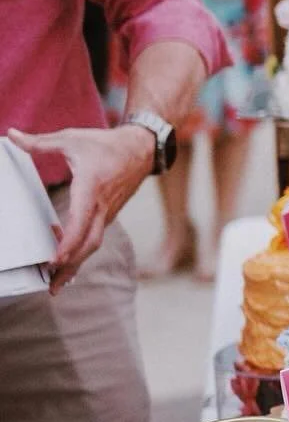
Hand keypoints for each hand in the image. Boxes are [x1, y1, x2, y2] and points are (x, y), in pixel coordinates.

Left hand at [8, 124, 154, 290]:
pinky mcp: (108, 215)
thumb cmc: (106, 144)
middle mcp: (101, 206)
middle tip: (52, 285)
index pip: (80, 222)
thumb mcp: (71, 139)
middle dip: (71, 267)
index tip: (54, 260)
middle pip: (89, 244)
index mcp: (91, 188)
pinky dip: (81, 251)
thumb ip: (39, 142)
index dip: (67, 244)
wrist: (141, 149)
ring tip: (56, 282)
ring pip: (92, 245)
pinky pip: (94, 238)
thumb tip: (12, 136)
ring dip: (75, 264)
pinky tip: (65, 257)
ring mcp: (107, 213)